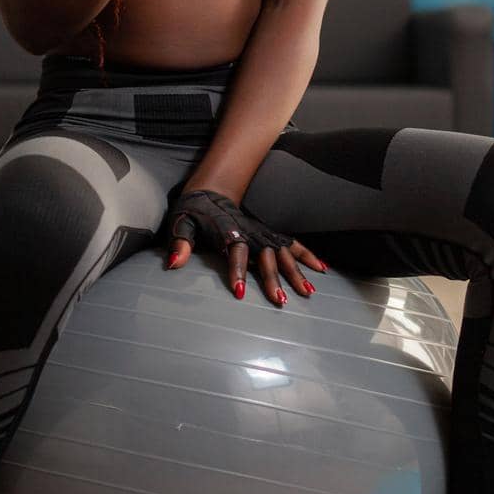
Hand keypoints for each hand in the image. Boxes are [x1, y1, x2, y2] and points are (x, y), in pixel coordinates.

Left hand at [163, 187, 327, 306]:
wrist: (210, 192)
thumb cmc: (194, 211)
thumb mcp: (182, 222)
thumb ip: (180, 242)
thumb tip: (172, 263)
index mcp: (229, 230)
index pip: (235, 251)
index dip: (238, 270)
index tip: (240, 292)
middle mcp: (250, 232)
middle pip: (264, 257)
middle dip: (273, 279)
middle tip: (280, 301)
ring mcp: (262, 232)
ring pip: (282, 253)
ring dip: (296, 271)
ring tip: (308, 292)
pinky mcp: (269, 234)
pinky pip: (292, 244)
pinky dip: (307, 255)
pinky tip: (321, 269)